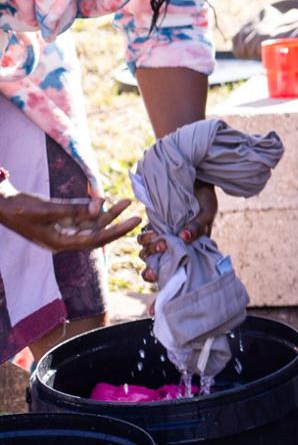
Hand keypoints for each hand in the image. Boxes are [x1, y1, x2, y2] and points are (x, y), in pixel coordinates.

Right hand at [0, 190, 138, 251]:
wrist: (1, 204)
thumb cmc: (19, 207)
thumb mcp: (46, 208)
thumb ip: (73, 209)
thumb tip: (99, 209)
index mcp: (59, 242)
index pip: (95, 239)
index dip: (117, 230)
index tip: (135, 222)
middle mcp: (63, 239)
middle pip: (97, 233)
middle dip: (117, 223)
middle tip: (137, 214)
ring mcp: (62, 231)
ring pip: (91, 225)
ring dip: (108, 214)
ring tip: (125, 202)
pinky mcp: (60, 222)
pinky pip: (82, 218)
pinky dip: (94, 210)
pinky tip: (104, 201)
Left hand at [137, 182, 216, 281]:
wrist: (194, 180)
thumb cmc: (205, 198)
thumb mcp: (206, 212)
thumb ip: (198, 226)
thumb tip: (184, 238)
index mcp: (190, 248)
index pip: (173, 268)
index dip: (160, 275)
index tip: (154, 274)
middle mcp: (175, 246)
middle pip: (158, 262)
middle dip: (153, 260)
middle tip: (162, 245)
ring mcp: (164, 236)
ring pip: (149, 251)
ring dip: (148, 247)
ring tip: (155, 236)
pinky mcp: (154, 226)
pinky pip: (145, 236)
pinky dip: (145, 237)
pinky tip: (150, 231)